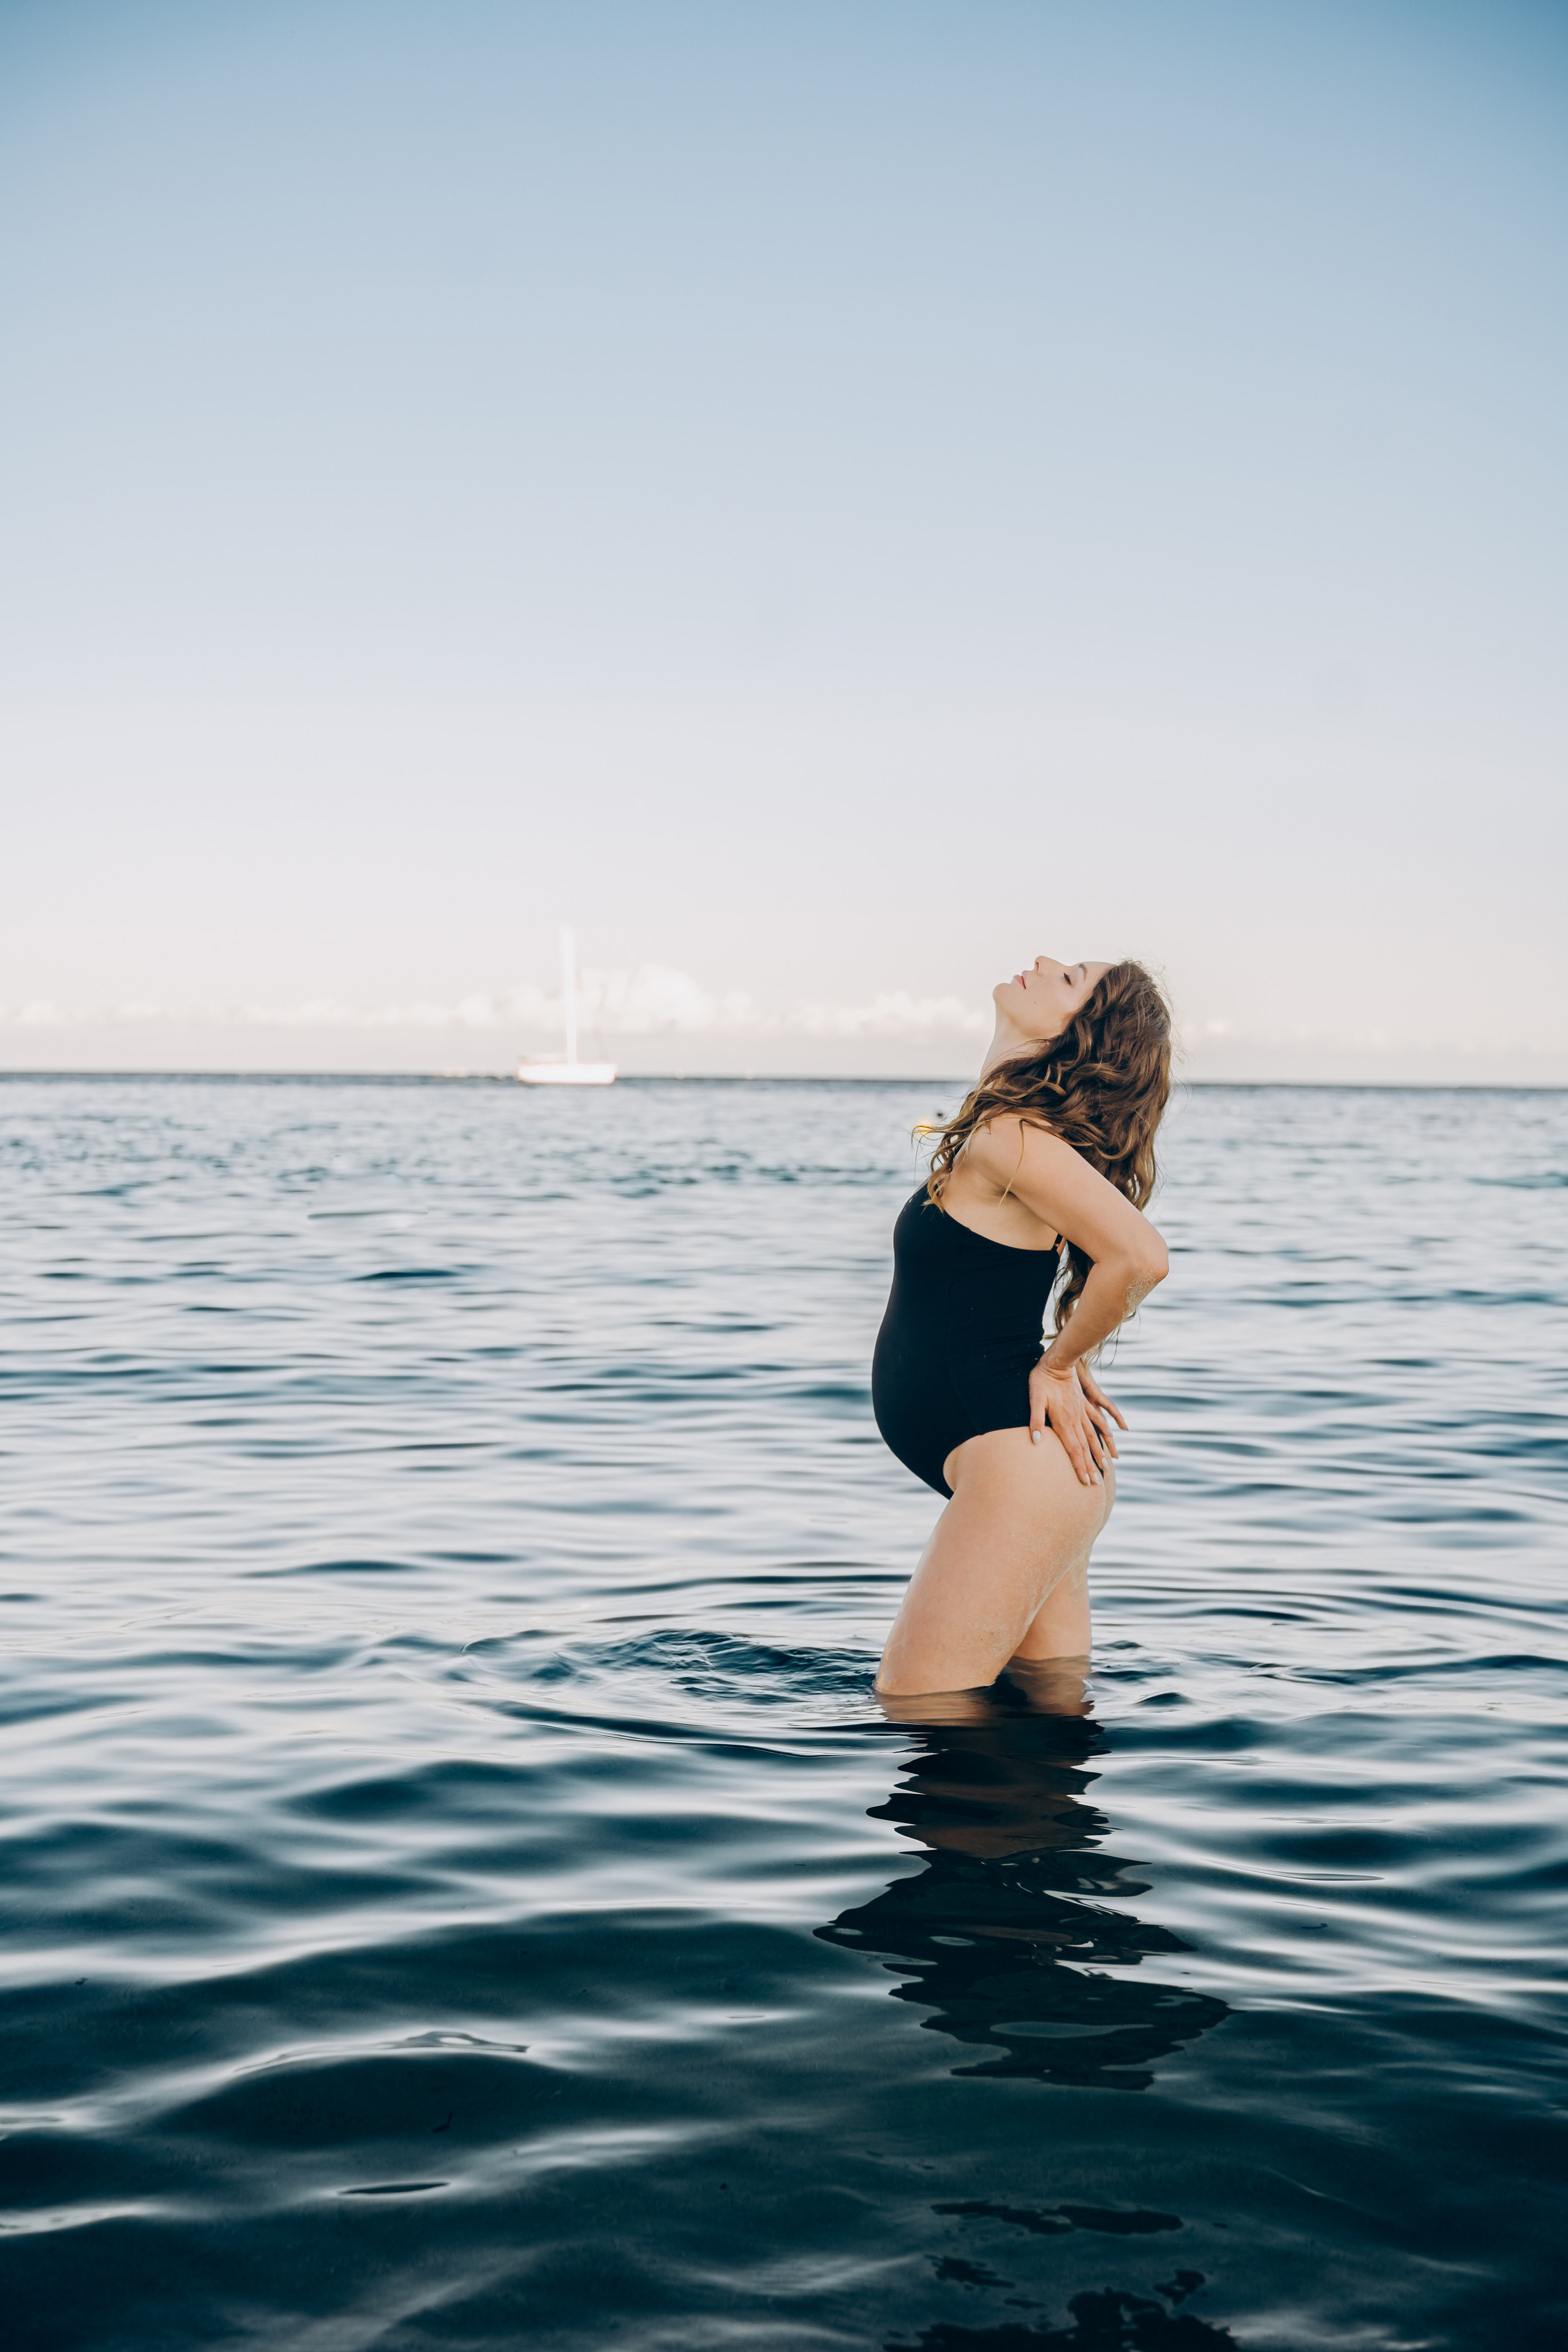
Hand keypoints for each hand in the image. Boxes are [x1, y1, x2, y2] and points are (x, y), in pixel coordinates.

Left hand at [1028, 1356, 1123, 1486]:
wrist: (1057, 1361)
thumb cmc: (1041, 1380)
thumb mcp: (1034, 1399)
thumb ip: (1035, 1420)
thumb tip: (1035, 1442)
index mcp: (1063, 1422)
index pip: (1073, 1450)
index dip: (1080, 1467)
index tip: (1086, 1482)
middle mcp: (1075, 1419)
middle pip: (1085, 1448)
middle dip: (1090, 1466)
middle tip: (1096, 1483)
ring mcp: (1081, 1412)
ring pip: (1092, 1436)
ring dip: (1098, 1452)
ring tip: (1105, 1466)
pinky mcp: (1084, 1403)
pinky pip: (1096, 1420)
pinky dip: (1104, 1431)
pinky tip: (1111, 1436)